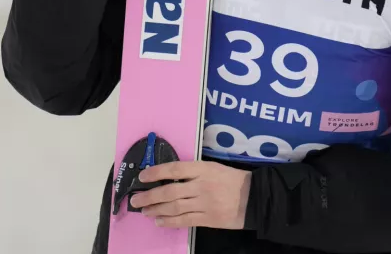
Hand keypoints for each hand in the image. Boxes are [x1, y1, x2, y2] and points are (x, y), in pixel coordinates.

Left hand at [129, 161, 251, 229]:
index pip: (175, 168)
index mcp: (204, 169)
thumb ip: (193, 172)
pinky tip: (159, 221)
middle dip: (150, 196)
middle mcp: (202, 185)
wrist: (254, 198)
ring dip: (156, 210)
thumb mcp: (214, 168)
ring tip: (144, 211)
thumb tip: (168, 177)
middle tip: (136, 199)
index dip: (156, 172)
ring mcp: (205, 203)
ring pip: (174, 207)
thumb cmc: (232, 180)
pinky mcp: (208, 219)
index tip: (142, 177)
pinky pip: (185, 221)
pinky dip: (170, 221)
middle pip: (170, 191)